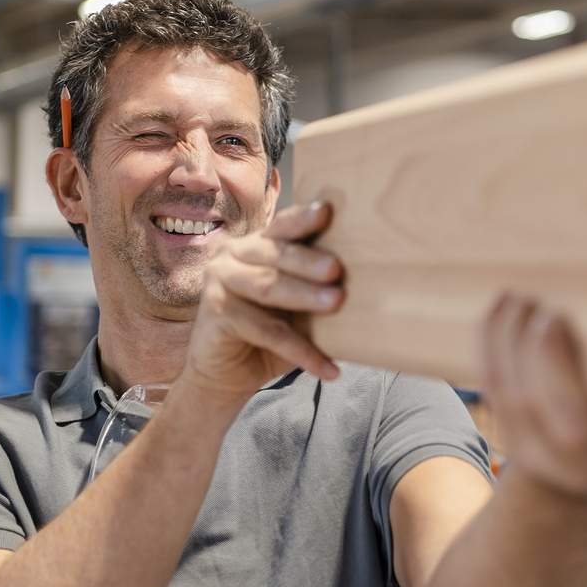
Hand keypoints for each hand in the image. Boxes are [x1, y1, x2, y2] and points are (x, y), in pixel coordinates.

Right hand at [185, 201, 344, 399]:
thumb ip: (313, 287)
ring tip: (337, 303)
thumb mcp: (293, 308)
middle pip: (276, 254)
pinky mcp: (216, 314)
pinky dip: (301, 352)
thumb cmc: (267, 335)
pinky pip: (267, 332)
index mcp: (255, 245)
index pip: (281, 226)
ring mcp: (219, 282)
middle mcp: (232, 255)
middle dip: (309, 261)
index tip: (327, 212)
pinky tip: (328, 368)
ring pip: (269, 288)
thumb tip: (371, 280)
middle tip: (337, 269)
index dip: (302, 219)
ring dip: (305, 297)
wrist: (224, 375)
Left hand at [481, 293, 586, 501]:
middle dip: (526, 342)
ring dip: (507, 333)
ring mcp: (522, 445)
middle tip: (543, 296)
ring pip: (501, 385)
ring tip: (524, 289)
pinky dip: (491, 336)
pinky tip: (505, 300)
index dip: (555, 371)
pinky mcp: (499, 421)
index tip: (557, 318)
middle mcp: (558, 462)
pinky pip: (485, 376)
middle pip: (527, 400)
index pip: (573, 429)